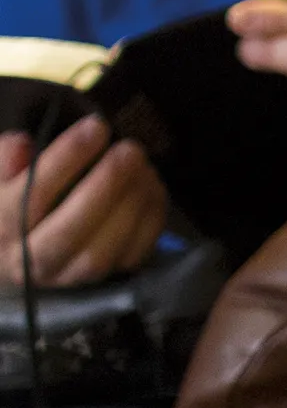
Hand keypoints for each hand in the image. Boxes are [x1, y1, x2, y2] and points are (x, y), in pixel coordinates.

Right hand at [0, 116, 166, 286]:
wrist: (23, 253)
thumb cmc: (14, 205)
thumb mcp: (0, 179)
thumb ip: (5, 160)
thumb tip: (22, 144)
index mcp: (1, 230)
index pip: (30, 196)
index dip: (65, 159)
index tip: (95, 127)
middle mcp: (29, 262)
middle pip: (69, 231)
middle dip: (106, 186)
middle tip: (129, 149)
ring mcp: (68, 277)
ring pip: (103, 251)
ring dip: (132, 203)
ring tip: (143, 165)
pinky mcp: (103, 280)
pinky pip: (132, 255)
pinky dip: (149, 219)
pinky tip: (151, 186)